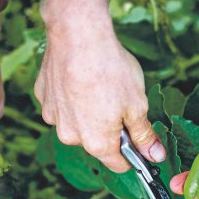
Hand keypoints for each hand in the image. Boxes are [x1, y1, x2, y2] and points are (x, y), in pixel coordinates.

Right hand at [35, 0, 165, 172]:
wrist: (79, 34)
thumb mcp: (138, 105)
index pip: (118, 164)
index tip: (140, 140)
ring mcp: (53, 116)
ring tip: (100, 86)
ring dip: (89, 112)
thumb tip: (155, 155)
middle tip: (121, 101)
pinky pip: (62, 105)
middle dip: (111, 128)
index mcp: (96, 143)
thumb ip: (144, 135)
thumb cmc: (111, 70)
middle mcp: (70, 136)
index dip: (133, 155)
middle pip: (96, 142)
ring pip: (77, 122)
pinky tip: (82, 78)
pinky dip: (73, 97)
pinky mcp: (43, 96)